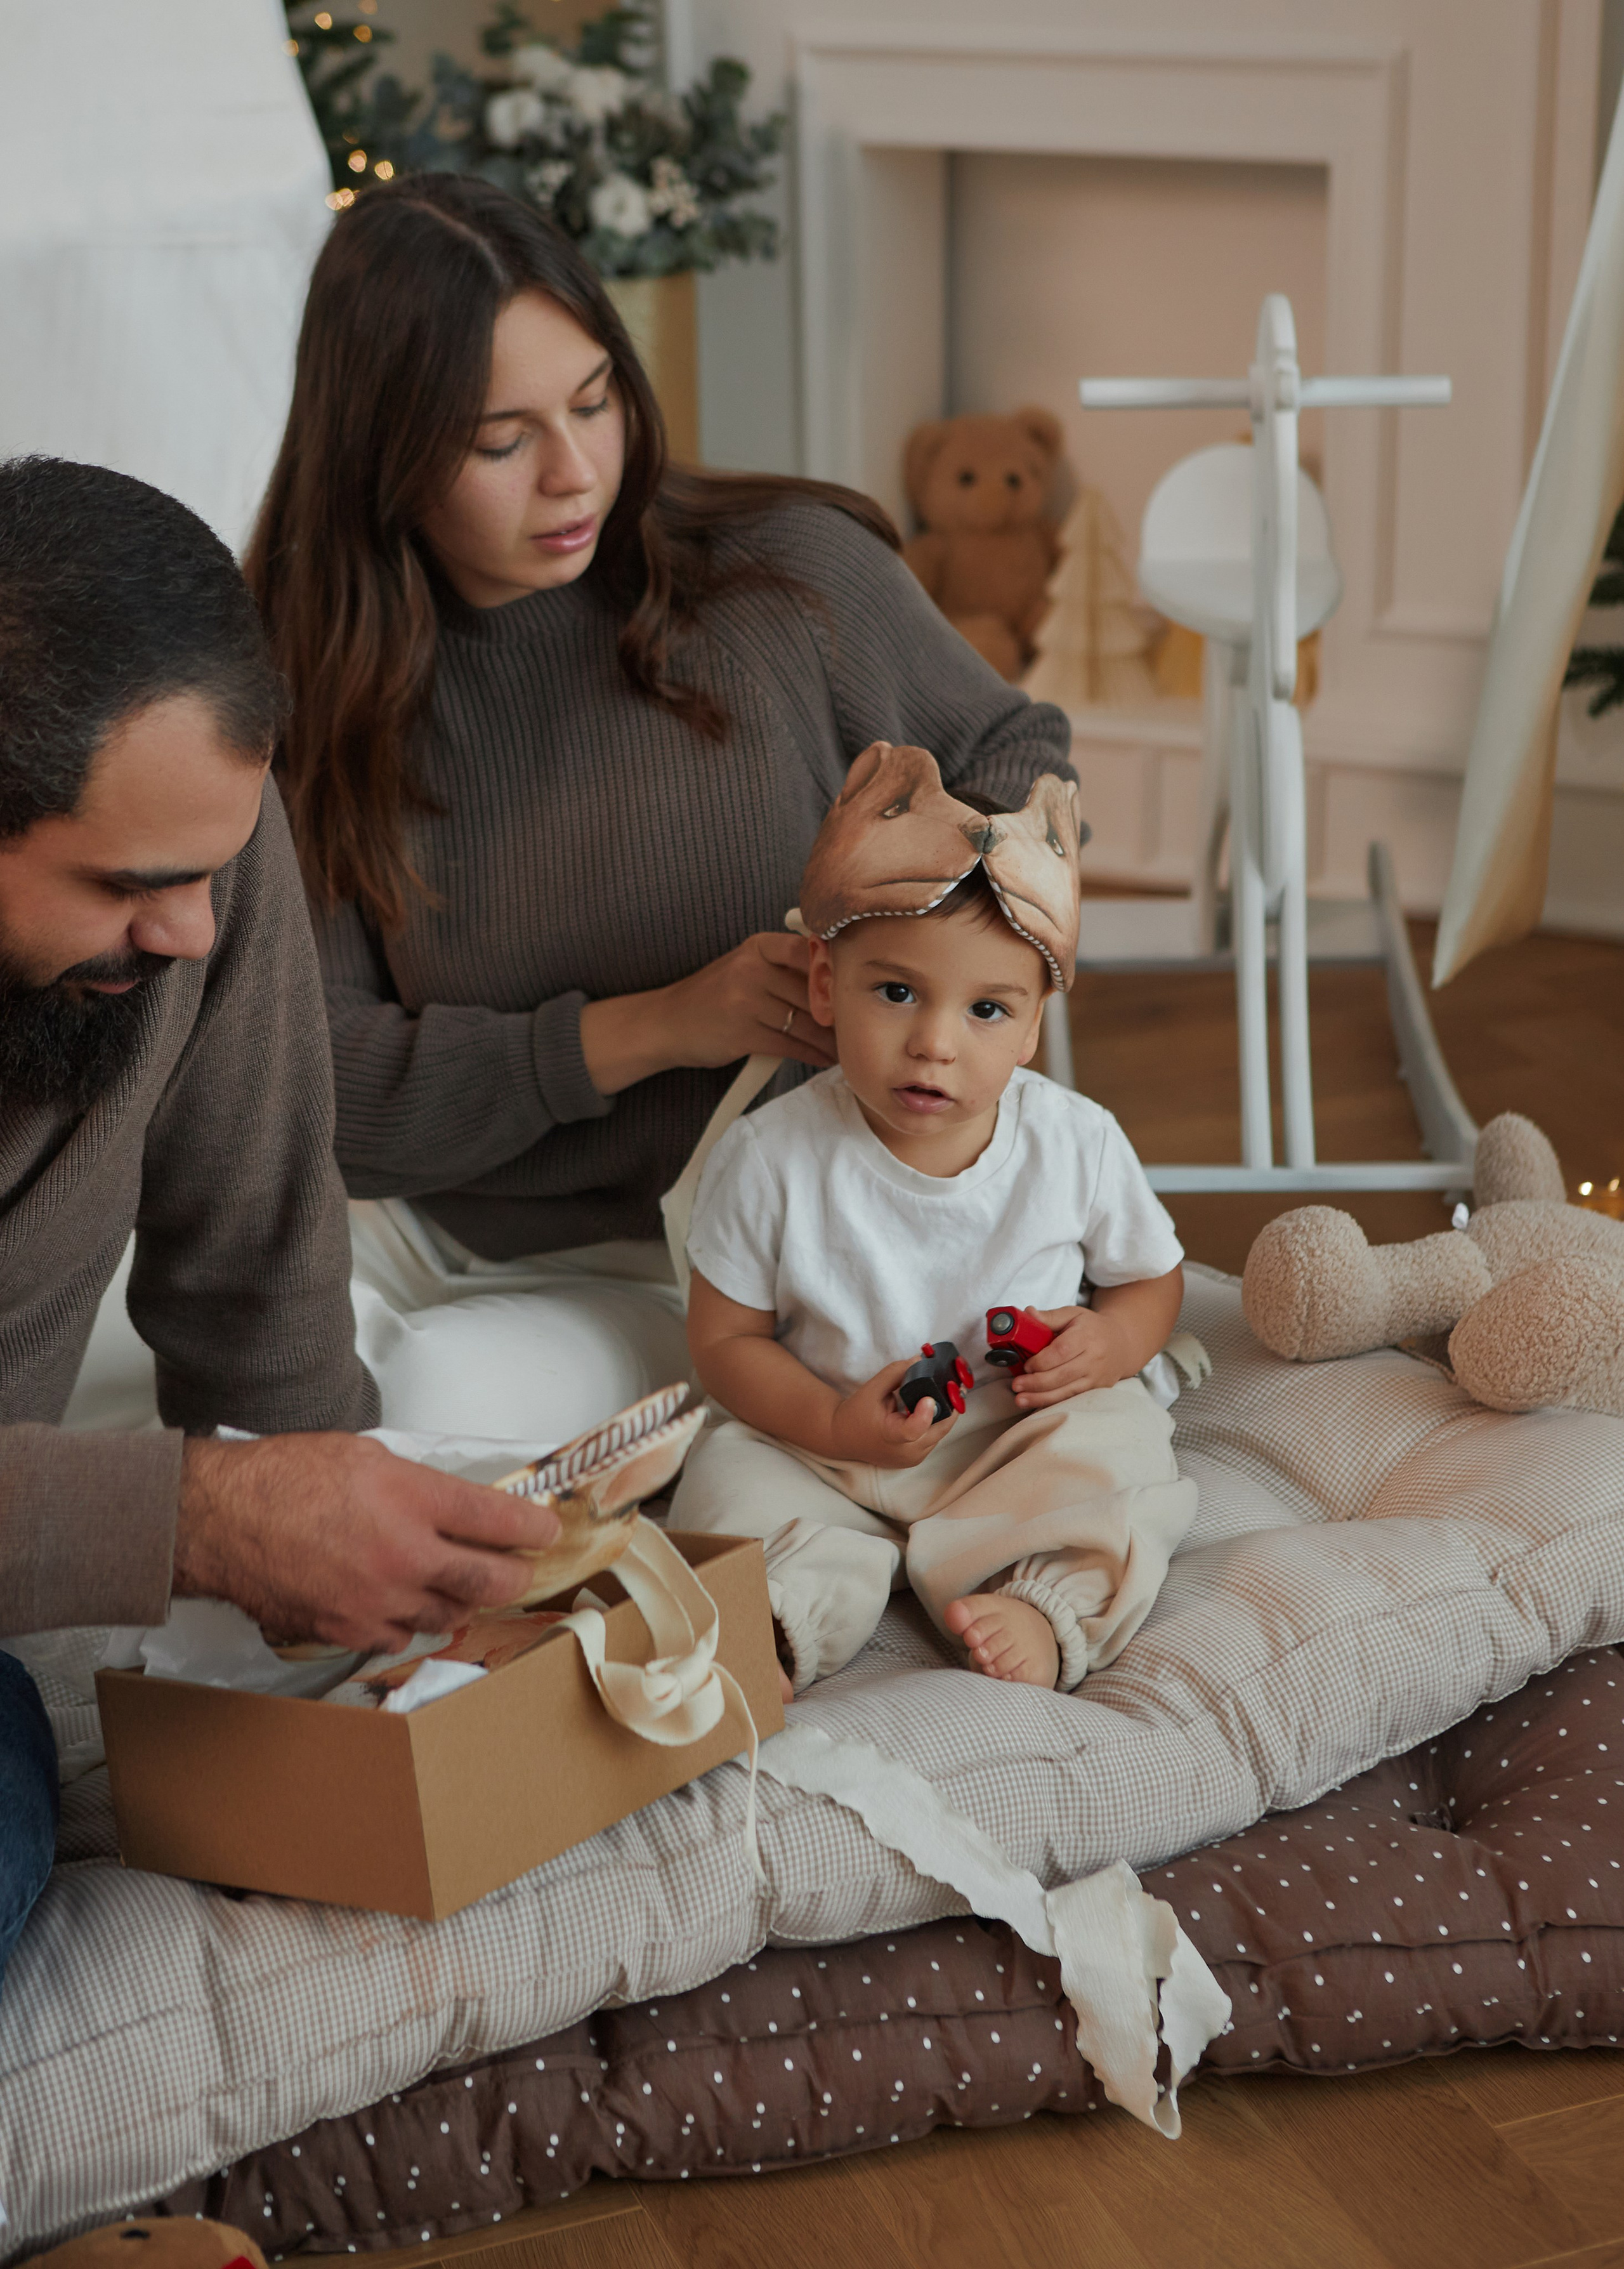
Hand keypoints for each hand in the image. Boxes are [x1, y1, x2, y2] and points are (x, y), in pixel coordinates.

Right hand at [172, 1433, 562, 1653]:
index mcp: (412, 1498)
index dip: (531, 1528)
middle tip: (520, 1569)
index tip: (545, 1530)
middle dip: (515, 1575)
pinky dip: (410, 1621)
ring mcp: (378, 1600)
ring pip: (450, 1613)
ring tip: (458, 1584)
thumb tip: (453, 1504)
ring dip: (460, 1599)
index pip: (497, 1518)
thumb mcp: (365, 1455)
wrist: (219, 1519)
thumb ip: (417, 1483)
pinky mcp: (349, 1630)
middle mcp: (404, 1554)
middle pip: (491, 1579)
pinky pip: (401, 1636)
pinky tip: (402, 1604)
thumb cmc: (282, 1477)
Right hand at [581, 934, 835, 1094]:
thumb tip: (839, 978)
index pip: (809, 949)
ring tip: (847, 1045)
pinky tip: (824, 1057)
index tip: (857, 984)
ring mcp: (744, 1002)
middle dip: (840, 1012)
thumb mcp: (746, 966)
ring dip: (831, 1039)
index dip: (837, 968)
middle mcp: (751, 969)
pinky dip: (812, 1054)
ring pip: (806, 1021)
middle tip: (862, 1023)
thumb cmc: (716, 996)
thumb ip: (785, 966)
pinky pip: (791, 1045)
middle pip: (812, 990)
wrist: (668, 1023)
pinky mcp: (742, 1034)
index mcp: (757, 947)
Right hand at [827, 1358, 957, 1467]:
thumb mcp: (872, 1388)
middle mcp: (905, 1452)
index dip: (924, 1414)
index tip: (929, 1397)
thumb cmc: (855, 1413)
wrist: (842, 1437)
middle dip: (948, 1406)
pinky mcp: (916, 1459)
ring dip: (944, 1414)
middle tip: (955, 1384)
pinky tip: (933, 1406)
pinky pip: (933, 1438)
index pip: (912, 1430)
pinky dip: (935, 1422)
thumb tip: (921, 1360)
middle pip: (939, 1429)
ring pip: (940, 1433)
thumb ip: (896, 1372)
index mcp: (890, 1436)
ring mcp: (913, 1458)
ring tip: (946, 1392)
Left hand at [1010, 1305, 1131, 1408]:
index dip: (1041, 1361)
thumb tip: (1027, 1313)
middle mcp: (1094, 1359)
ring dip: (1041, 1398)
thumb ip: (1049, 1317)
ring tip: (1021, 1400)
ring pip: (1067, 1392)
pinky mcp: (1097, 1390)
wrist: (1122, 1344)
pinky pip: (1073, 1399)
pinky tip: (1037, 1404)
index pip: (1062, 1351)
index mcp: (1086, 1336)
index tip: (1026, 1365)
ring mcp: (1097, 1377)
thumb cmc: (1093, 1328)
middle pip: (1062, 1374)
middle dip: (1036, 1382)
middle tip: (1017, 1385)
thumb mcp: (1073, 1315)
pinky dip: (1054, 1404)